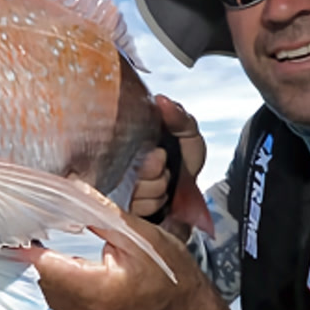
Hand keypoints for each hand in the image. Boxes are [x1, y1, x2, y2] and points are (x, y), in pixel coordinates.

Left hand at [27, 212, 250, 309]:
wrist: (184, 307)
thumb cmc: (170, 273)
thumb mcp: (141, 236)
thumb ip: (102, 214)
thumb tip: (73, 188)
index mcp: (99, 289)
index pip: (44, 264)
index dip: (33, 239)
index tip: (33, 218)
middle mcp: (84, 309)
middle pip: (40, 273)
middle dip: (37, 246)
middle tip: (42, 219)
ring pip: (43, 284)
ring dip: (43, 259)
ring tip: (50, 234)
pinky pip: (54, 293)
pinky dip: (53, 273)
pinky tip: (60, 256)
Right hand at [131, 95, 212, 239]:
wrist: (192, 191)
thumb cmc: (183, 158)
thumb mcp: (188, 132)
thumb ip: (178, 116)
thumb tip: (160, 100)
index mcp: (127, 138)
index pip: (116, 139)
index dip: (144, 151)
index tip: (159, 151)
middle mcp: (117, 162)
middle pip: (127, 169)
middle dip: (154, 170)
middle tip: (164, 164)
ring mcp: (117, 186)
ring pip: (133, 190)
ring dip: (156, 187)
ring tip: (164, 180)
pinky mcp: (123, 209)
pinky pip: (136, 208)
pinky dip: (154, 202)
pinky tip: (161, 197)